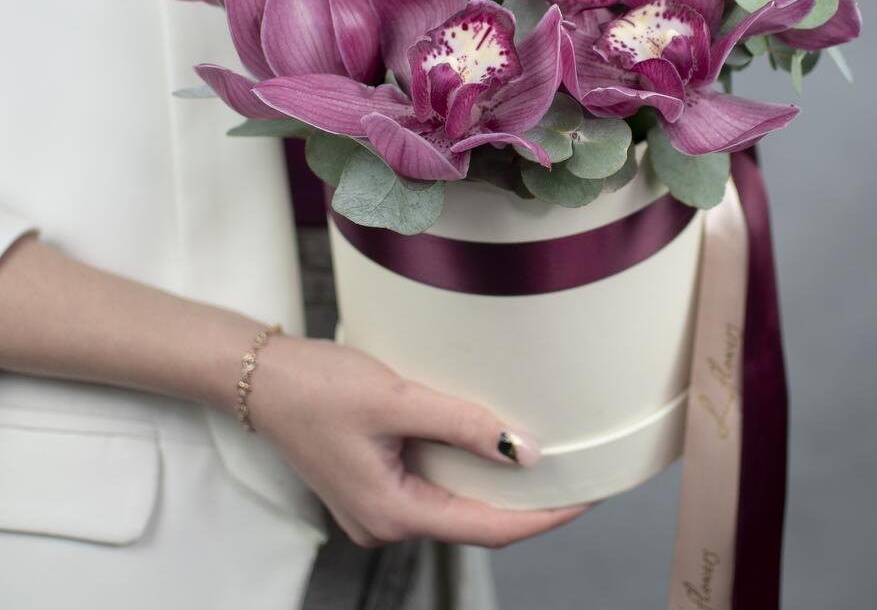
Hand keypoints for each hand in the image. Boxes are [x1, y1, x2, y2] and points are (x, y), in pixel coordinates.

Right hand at [251, 336, 589, 547]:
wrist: (261, 379)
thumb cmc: (317, 386)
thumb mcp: (397, 400)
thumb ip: (460, 425)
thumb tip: (521, 451)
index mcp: (392, 513)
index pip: (486, 527)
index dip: (541, 516)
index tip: (585, 498)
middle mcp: (385, 522)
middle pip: (473, 521)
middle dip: (525, 504)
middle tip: (574, 476)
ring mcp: (376, 506)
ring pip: (453, 503)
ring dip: (494, 486)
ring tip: (541, 462)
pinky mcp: (372, 484)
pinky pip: (432, 487)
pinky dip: (463, 471)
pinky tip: (485, 447)